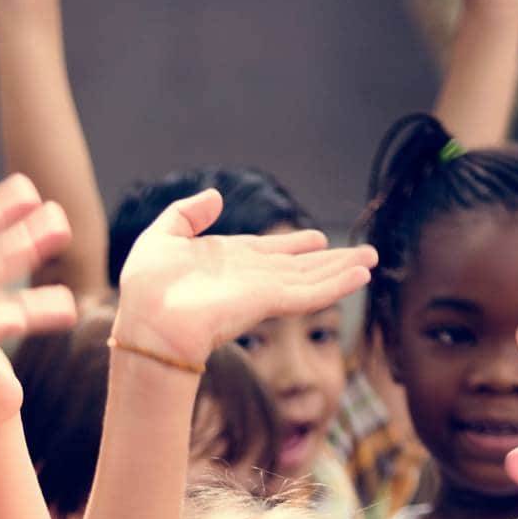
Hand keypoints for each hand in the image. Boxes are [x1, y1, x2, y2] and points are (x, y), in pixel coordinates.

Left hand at [113, 189, 377, 367]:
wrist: (148, 322)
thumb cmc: (146, 288)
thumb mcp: (162, 237)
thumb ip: (187, 214)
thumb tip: (215, 196)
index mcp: (226, 262)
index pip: (269, 254)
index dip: (294, 246)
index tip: (316, 240)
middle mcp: (249, 277)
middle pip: (299, 267)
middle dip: (330, 260)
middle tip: (363, 254)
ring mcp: (262, 291)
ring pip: (312, 279)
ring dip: (342, 270)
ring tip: (371, 261)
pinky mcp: (270, 303)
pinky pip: (310, 293)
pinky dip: (337, 284)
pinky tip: (361, 275)